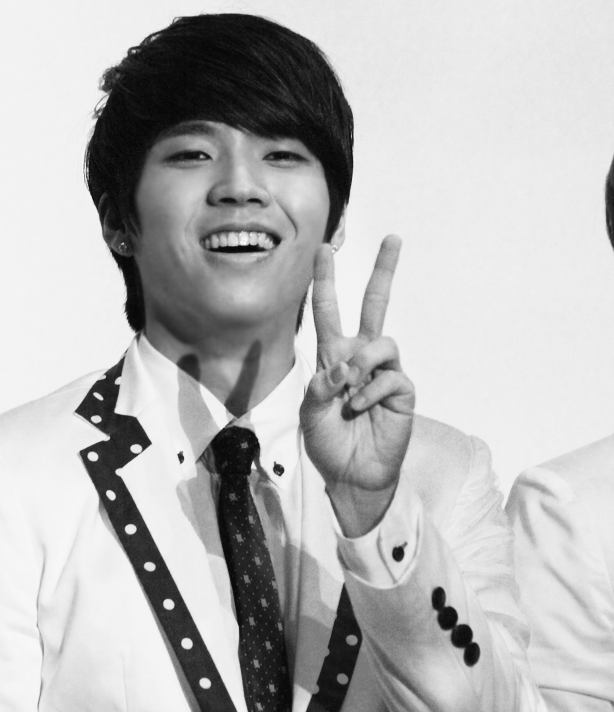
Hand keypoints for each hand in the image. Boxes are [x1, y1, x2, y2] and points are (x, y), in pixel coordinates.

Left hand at [300, 236, 414, 537]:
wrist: (350, 473)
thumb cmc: (328, 440)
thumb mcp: (310, 411)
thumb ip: (321, 385)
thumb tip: (345, 366)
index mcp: (333, 356)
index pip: (328, 311)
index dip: (324, 281)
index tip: (325, 250)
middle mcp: (360, 357)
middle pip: (375, 304)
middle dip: (384, 270)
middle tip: (393, 238)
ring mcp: (384, 372)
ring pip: (381, 342)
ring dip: (362, 363)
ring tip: (350, 391)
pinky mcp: (402, 391)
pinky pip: (390, 375)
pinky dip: (371, 391)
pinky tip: (360, 408)